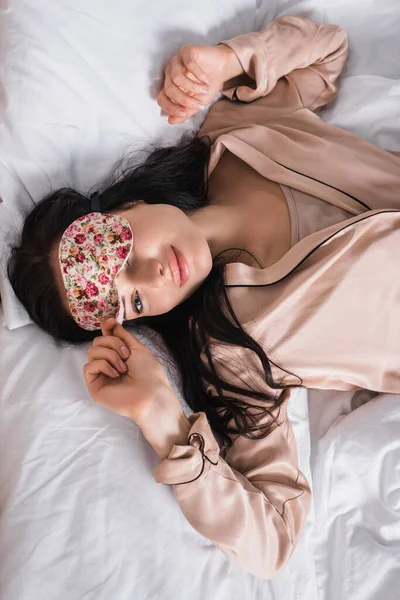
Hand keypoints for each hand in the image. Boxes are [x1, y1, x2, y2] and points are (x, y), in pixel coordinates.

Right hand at [83, 319, 190, 457]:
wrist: (151, 394)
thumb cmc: (149, 373)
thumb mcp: (137, 348)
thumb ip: (123, 335)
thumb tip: (112, 323)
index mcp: (119, 355)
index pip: (105, 337)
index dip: (106, 328)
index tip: (111, 322)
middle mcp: (108, 364)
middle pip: (97, 342)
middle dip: (113, 343)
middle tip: (126, 355)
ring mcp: (100, 375)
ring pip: (92, 351)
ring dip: (110, 355)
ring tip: (123, 368)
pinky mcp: (94, 386)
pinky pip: (89, 366)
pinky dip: (103, 366)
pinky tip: (115, 374)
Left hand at [157, 43, 241, 124]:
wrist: (222, 68)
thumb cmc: (208, 85)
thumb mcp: (198, 103)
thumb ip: (186, 111)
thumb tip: (171, 121)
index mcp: (171, 86)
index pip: (161, 99)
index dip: (170, 108)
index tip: (183, 113)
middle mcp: (170, 73)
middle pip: (169, 89)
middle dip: (185, 100)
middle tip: (200, 104)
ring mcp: (177, 61)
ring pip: (177, 78)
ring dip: (193, 87)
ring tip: (205, 89)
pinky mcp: (186, 51)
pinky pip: (188, 64)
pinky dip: (198, 74)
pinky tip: (206, 79)